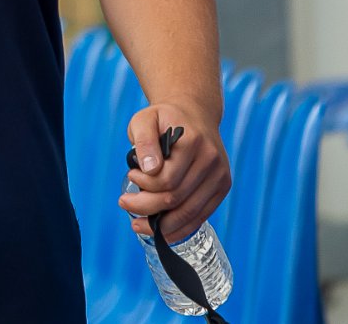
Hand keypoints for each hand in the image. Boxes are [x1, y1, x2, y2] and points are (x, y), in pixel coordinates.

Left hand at [118, 102, 231, 244]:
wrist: (194, 114)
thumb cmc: (164, 119)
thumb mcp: (145, 118)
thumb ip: (143, 140)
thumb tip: (148, 168)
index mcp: (193, 141)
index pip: (167, 178)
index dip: (144, 184)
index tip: (130, 175)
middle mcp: (211, 160)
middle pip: (176, 198)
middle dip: (147, 207)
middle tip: (125, 203)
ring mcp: (220, 176)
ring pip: (189, 212)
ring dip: (161, 225)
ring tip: (139, 225)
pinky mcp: (222, 188)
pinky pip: (201, 216)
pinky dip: (180, 229)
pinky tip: (160, 232)